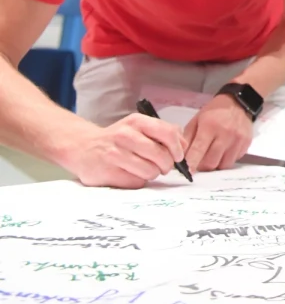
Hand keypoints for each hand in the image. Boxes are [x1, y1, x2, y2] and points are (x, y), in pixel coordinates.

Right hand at [63, 114, 186, 188]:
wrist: (82, 147)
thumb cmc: (117, 139)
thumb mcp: (138, 127)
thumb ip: (162, 132)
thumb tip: (183, 146)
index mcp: (136, 122)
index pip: (168, 134)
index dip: (178, 148)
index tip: (178, 156)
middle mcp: (125, 135)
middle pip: (161, 156)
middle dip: (166, 165)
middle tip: (163, 167)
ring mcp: (114, 154)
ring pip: (150, 171)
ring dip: (152, 174)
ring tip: (144, 169)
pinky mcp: (106, 172)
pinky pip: (135, 182)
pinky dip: (137, 181)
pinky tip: (130, 174)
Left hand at [184, 94, 253, 171]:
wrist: (238, 102)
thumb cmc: (214, 111)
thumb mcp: (197, 120)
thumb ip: (188, 139)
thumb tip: (182, 157)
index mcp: (210, 126)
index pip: (198, 151)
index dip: (191, 164)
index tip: (187, 172)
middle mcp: (225, 134)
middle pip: (211, 162)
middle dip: (202, 165)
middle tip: (199, 161)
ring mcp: (238, 140)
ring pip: (223, 165)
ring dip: (215, 164)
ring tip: (212, 155)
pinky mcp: (246, 144)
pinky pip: (234, 160)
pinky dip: (226, 159)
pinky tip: (224, 151)